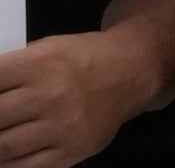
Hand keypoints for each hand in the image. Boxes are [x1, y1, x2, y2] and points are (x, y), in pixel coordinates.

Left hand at [0, 28, 161, 167]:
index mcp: (40, 63)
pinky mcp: (71, 150)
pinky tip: (10, 152)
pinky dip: (10, 162)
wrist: (130, 72)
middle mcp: (51, 94)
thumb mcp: (44, 49)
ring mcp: (62, 125)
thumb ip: (9, 71)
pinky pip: (26, 166)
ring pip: (4, 146)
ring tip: (2, 133)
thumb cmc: (80, 58)